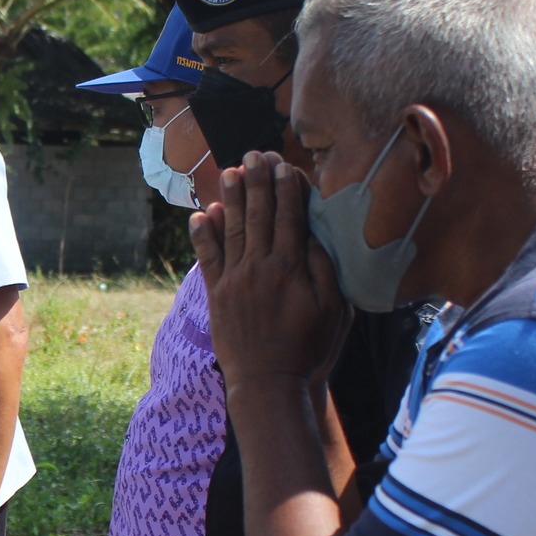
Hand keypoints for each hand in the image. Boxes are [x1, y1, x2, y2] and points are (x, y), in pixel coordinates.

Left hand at [191, 151, 348, 389]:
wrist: (270, 383)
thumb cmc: (310, 349)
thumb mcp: (334, 310)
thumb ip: (325, 270)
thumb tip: (316, 235)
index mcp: (292, 269)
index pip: (290, 218)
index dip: (287, 189)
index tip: (286, 165)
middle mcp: (261, 268)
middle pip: (259, 216)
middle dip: (257, 181)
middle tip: (254, 153)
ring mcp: (235, 281)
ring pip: (232, 230)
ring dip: (231, 198)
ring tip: (230, 171)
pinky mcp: (218, 296)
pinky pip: (208, 259)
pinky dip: (203, 236)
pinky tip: (201, 214)